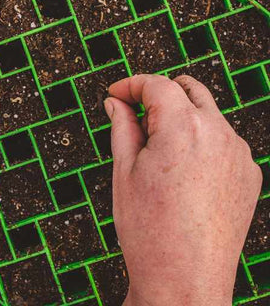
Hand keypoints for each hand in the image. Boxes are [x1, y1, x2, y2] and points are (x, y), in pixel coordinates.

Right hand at [104, 74, 261, 305]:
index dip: (131, 84)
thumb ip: (121, 126)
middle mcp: (218, 133)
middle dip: (159, 94)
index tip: (117, 93)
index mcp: (183, 128)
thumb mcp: (124, 170)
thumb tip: (116, 103)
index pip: (156, 84)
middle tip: (136, 115)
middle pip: (188, 89)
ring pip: (207, 114)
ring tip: (158, 151)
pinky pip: (222, 140)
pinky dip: (201, 140)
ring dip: (181, 118)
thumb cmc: (151, 231)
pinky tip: (183, 171)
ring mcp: (238, 154)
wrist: (184, 281)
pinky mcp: (248, 173)